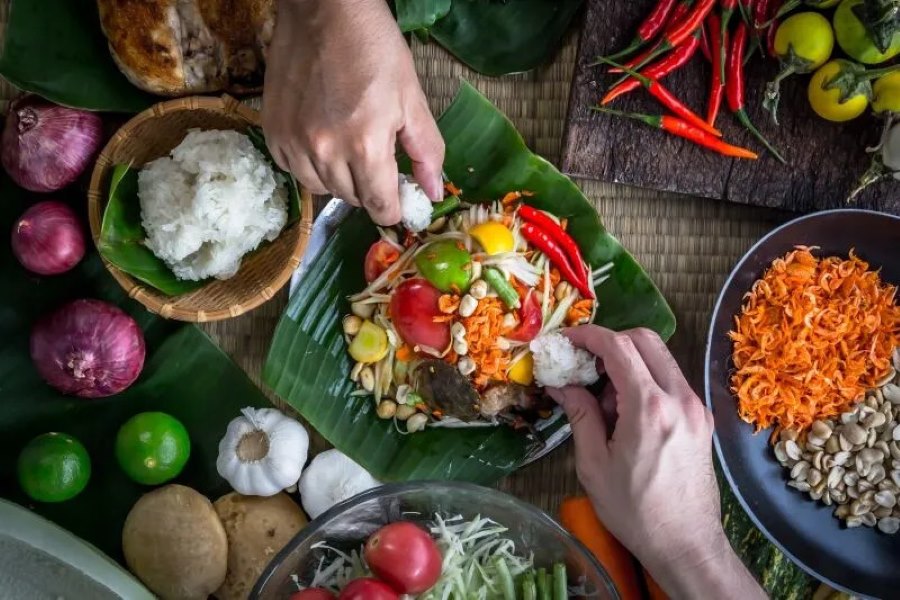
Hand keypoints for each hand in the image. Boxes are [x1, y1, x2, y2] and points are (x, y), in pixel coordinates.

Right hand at [263, 0, 443, 224]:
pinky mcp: (273, 132)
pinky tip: (322, 142)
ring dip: (339, 180)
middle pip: (352, 199)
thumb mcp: (412, 99)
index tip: (398, 199)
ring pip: (321, 189)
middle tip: (377, 161)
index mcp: (366, 145)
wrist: (323, 10)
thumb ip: (426, 152)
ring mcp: (294, 143)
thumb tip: (433, 193)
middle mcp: (326, 152)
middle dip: (369, 189)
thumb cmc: (374, 49)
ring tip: (348, 149)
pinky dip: (310, 166)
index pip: (380, 205)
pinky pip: (294, 171)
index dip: (393, 208)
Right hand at [548, 326, 763, 598]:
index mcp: (650, 408)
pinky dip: (644, 379)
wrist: (686, 543)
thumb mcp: (594, 464)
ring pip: (660, 358)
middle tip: (583, 362)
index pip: (619, 347)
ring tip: (601, 395)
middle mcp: (680, 398)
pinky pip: (670, 380)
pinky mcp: (701, 418)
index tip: (566, 340)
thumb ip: (580, 415)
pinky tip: (624, 409)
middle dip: (610, 342)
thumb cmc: (635, 511)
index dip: (588, 336)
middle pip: (645, 340)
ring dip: (628, 361)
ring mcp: (696, 407)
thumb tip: (562, 385)